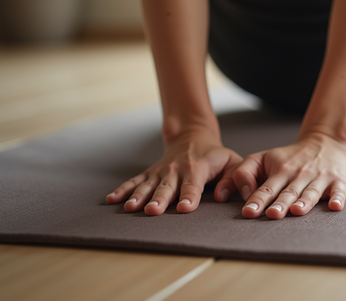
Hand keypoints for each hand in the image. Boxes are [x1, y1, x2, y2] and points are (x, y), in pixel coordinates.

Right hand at [105, 125, 241, 214]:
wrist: (193, 135)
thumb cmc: (215, 155)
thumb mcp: (231, 161)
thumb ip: (233, 178)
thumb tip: (224, 196)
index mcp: (197, 168)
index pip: (193, 185)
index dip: (189, 197)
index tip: (184, 209)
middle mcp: (176, 170)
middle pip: (167, 188)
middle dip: (159, 200)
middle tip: (152, 212)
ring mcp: (160, 171)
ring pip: (148, 186)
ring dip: (138, 197)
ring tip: (130, 208)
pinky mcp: (150, 173)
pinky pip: (135, 181)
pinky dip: (123, 190)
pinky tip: (112, 200)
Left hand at [233, 132, 345, 219]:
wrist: (326, 142)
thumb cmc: (290, 157)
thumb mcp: (263, 158)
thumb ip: (244, 172)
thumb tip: (244, 195)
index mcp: (280, 171)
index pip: (267, 188)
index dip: (258, 200)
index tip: (249, 212)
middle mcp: (300, 175)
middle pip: (288, 192)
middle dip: (280, 204)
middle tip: (272, 214)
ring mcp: (320, 178)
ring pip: (311, 192)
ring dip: (304, 202)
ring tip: (297, 211)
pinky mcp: (339, 181)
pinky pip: (339, 191)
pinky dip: (338, 198)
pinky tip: (335, 206)